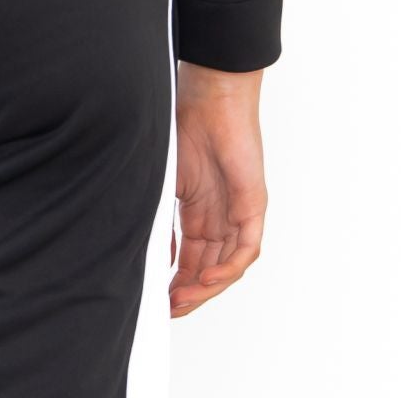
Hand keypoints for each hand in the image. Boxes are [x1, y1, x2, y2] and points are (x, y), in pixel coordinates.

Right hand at [169, 62, 266, 316]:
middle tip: (168, 310)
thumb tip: (146, 251)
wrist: (210, 90)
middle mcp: (220, 214)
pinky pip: (245, 248)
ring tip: (181, 300)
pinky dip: (227, 268)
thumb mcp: (162, 176)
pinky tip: (205, 278)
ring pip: (227, 265)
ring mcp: (238, 210)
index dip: (174, 280)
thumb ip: (155, 212)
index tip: (156, 300)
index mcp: (197, 208)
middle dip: (188, 293)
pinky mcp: (253, 204)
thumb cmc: (182, 119)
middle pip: (208, 268)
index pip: (188, 257)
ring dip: (205, 288)